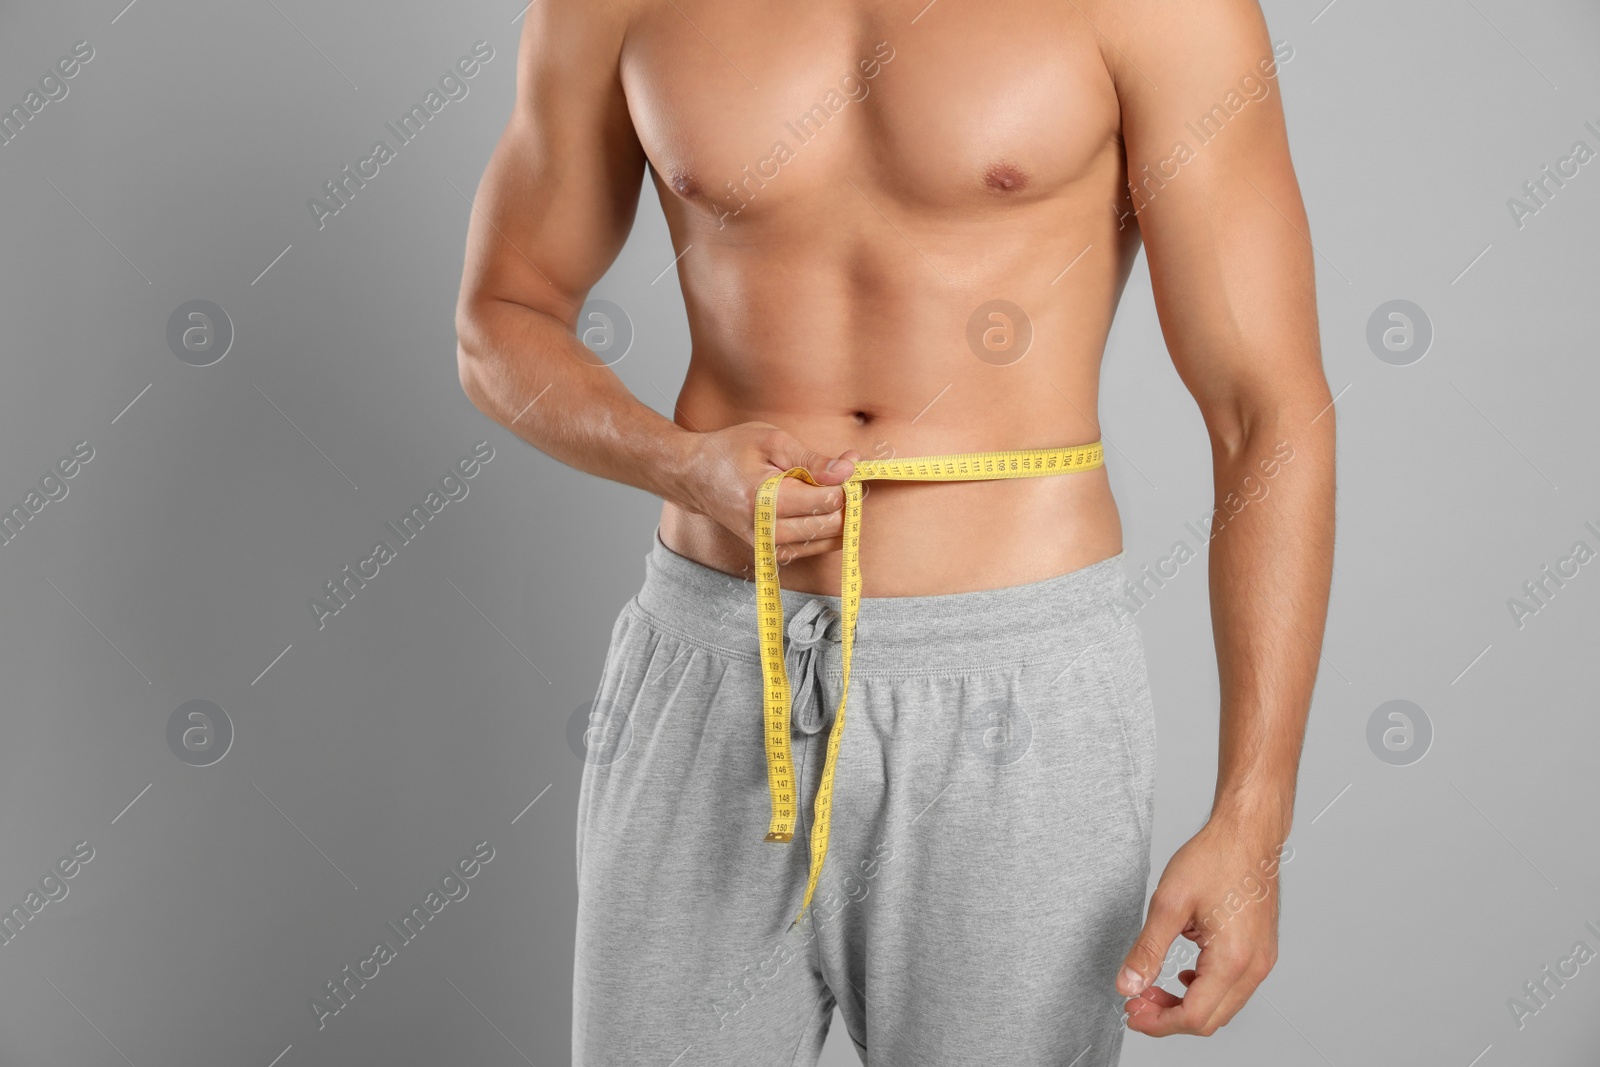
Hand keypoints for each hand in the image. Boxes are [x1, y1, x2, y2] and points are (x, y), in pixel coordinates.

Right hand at [675, 422, 859, 562]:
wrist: (695, 476)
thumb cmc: (731, 451)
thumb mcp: (772, 441)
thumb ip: (813, 460)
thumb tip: (849, 469)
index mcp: (764, 498)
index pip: (827, 501)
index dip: (844, 482)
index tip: (843, 465)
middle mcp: (765, 529)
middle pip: (831, 524)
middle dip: (843, 500)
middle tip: (836, 477)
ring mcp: (767, 544)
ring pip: (827, 540)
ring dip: (836, 516)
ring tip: (822, 489)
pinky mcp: (769, 552)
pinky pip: (813, 549)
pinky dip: (823, 529)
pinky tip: (813, 507)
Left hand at [1116, 818, 1286, 1035]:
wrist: (1248, 833)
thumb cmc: (1216, 858)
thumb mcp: (1169, 903)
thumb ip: (1147, 949)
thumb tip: (1128, 984)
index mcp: (1232, 959)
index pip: (1193, 1016)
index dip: (1157, 1022)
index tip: (1132, 1012)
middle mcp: (1254, 967)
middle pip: (1209, 1019)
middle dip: (1168, 1017)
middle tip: (1136, 1001)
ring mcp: (1261, 960)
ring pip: (1222, 1007)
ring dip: (1186, 1004)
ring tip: (1153, 988)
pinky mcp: (1260, 952)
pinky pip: (1233, 988)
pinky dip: (1204, 990)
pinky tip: (1183, 974)